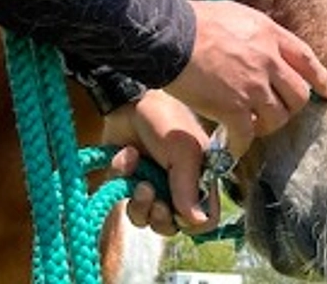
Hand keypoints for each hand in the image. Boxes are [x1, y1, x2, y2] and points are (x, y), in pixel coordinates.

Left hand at [102, 89, 218, 233]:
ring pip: (144, 219)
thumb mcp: (184, 153)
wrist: (129, 100)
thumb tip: (197, 222)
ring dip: (140, 204)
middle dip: (160, 216)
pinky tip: (127, 155)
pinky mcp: (127, 181)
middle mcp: (177, 188)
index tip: (179, 213)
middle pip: (171, 225)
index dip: (192, 222)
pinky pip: (122, 198)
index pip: (205, 218)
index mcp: (200, 180)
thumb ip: (188, 189)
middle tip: (154, 198)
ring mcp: (151, 185)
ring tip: (139, 182)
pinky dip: (123, 178)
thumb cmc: (166, 121)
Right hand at [164, 0, 326, 158]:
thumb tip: (262, 43)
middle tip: (278, 112)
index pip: (307, 60)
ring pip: (278, 117)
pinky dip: (241, 144)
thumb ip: (257, 33)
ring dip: (268, 126)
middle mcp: (268, 61)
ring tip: (253, 127)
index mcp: (271, 35)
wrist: (170, 36)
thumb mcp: (237, 15)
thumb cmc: (195, 21)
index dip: (320, 78)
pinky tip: (234, 147)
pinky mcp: (233, 108)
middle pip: (298, 95)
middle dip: (291, 107)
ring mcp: (253, 86)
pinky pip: (248, 134)